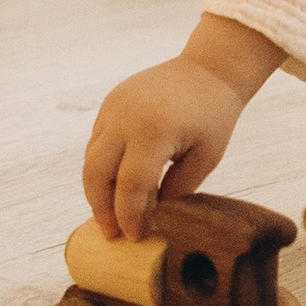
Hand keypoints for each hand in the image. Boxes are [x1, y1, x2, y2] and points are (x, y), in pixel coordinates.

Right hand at [82, 14, 280, 239]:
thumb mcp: (206, 157)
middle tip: (113, 234)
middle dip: (101, 209)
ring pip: (91, 159)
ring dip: (98, 190)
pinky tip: (116, 184)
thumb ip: (177, 189)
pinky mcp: (110, 103)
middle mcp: (125, 118)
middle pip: (96, 174)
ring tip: (112, 214)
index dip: (128, 217)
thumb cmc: (214, 115)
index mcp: (154, 131)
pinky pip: (97, 142)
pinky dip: (102, 166)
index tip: (134, 237)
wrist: (209, 68)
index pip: (130, 185)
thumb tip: (152, 218)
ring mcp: (113, 108)